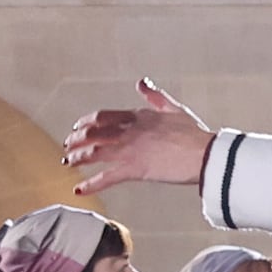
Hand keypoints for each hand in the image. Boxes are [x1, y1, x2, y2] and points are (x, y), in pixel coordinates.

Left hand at [65, 78, 213, 194]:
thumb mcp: (173, 109)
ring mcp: (129, 150)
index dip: (85, 123)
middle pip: (92, 134)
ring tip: (68, 163)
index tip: (78, 127)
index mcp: (137, 116)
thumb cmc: (193, 133)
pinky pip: (106, 178)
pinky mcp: (134, 170)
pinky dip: (90, 185)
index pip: (102, 117)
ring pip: (94, 153)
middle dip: (76, 140)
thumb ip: (155, 96)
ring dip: (77, 159)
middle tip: (68, 146)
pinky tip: (78, 189)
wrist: (204, 153)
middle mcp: (128, 132)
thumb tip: (142, 82)